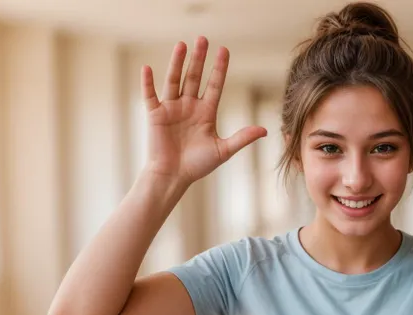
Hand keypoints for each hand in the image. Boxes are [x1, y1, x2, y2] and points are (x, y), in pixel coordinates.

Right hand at [141, 37, 266, 183]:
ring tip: (182, 45)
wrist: (174, 177)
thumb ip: (242, 138)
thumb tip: (265, 131)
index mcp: (206, 112)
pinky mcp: (156, 115)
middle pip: (195, 77)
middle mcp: (189, 106)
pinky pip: (150, 96)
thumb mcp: (223, 150)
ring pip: (174, 80)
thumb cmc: (198, 166)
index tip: (224, 50)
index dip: (219, 68)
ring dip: (177, 63)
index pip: (214, 85)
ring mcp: (172, 109)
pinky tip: (147, 68)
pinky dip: (148, 83)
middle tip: (204, 39)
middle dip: (200, 59)